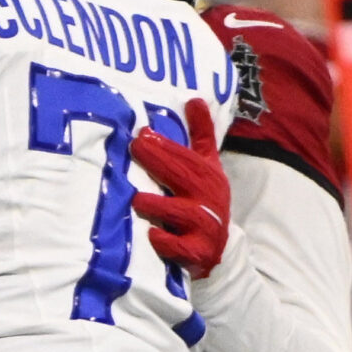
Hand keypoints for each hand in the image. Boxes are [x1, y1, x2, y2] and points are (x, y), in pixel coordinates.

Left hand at [131, 99, 229, 278]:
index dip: (168, 145)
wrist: (215, 249)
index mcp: (210, 177)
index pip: (189, 158)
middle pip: (184, 178)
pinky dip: (167, 242)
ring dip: (159, 206)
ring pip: (182, 213)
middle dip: (160, 162)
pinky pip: (181, 247)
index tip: (143, 133)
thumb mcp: (206, 168)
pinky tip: (151, 235)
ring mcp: (205, 227)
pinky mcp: (197, 252)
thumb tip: (195, 99)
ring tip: (137, 198)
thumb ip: (201, 135)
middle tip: (136, 148)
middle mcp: (209, 199)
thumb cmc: (203, 201)